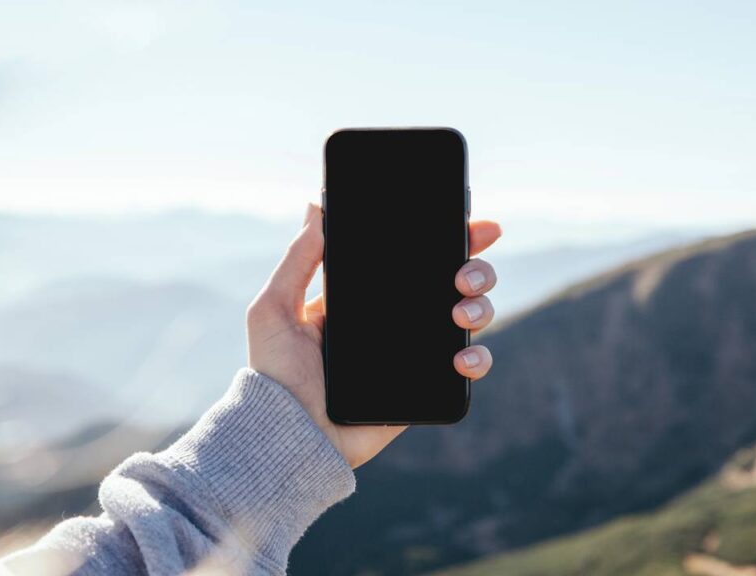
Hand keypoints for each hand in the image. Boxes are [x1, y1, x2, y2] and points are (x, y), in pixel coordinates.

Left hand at [246, 203, 501, 467]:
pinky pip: (468, 366)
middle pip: (456, 283)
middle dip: (477, 269)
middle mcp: (400, 320)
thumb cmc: (275, 377)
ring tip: (461, 312)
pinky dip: (477, 358)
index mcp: (368, 297)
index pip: (417, 258)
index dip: (451, 238)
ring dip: (481, 306)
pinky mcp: (428, 386)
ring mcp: (418, 352)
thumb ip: (297, 261)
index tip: (473, 223)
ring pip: (471, 317)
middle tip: (465, 273)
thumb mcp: (274, 310)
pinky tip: (463, 356)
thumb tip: (316, 207)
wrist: (292, 438)